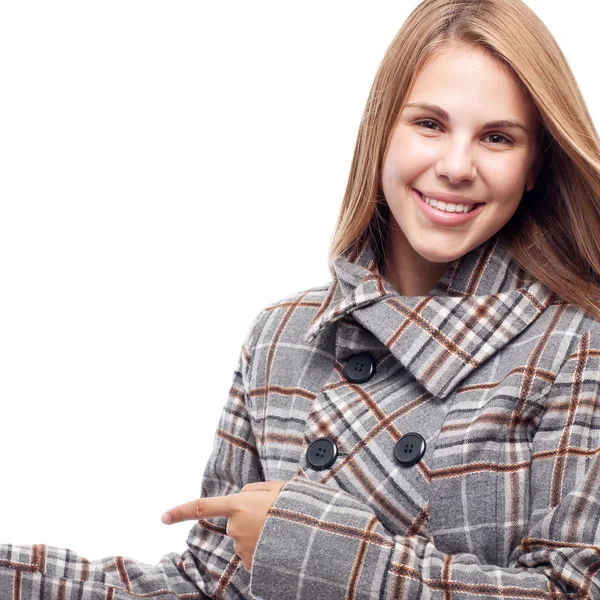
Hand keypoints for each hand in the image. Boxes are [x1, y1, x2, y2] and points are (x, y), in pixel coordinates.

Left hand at [161, 480, 286, 571]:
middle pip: (235, 523)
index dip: (180, 512)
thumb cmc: (295, 508)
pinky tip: (277, 544)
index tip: (163, 517)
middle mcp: (235, 527)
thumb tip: (243, 495)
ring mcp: (242, 547)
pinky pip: (253, 554)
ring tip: (279, 530)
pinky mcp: (251, 564)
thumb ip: (254, 488)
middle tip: (273, 516)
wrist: (311, 536)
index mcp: (239, 504)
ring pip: (245, 539)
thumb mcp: (276, 487)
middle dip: (250, 520)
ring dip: (257, 535)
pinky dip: (262, 550)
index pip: (202, 507)